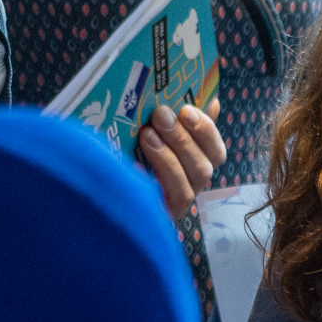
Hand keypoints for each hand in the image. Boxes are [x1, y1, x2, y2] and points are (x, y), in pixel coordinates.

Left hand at [138, 101, 224, 218]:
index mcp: (197, 165)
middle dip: (183, 140)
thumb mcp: (160, 133)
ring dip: (168, 159)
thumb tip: (211, 101)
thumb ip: (184, 121)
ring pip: (186, 190)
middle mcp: (190, 188)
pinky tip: (135, 167)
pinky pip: (158, 207)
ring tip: (146, 135)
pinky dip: (147, 184)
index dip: (206, 131)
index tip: (186, 109)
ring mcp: (174, 208)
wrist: (105, 189)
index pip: (216, 152)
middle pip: (202, 170)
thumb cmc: (136, 151)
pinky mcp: (156, 220)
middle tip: (160, 115)